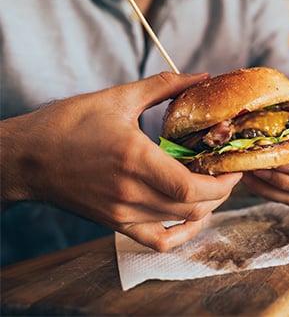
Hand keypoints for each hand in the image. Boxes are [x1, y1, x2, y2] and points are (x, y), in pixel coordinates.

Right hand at [1, 72, 241, 251]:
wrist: (26, 157)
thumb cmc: (68, 124)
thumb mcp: (118, 98)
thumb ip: (164, 86)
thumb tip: (199, 76)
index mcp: (134, 159)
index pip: (189, 186)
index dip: (220, 182)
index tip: (233, 168)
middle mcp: (129, 192)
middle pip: (191, 207)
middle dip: (220, 194)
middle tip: (229, 174)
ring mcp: (121, 213)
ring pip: (178, 224)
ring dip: (205, 209)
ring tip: (214, 189)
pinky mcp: (114, 223)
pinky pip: (155, 241)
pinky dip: (179, 233)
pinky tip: (188, 218)